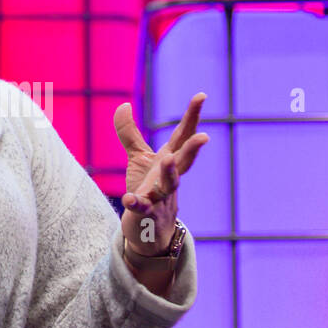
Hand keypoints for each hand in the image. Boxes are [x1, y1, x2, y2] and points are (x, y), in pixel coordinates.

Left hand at [113, 93, 208, 256]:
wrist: (149, 231)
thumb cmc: (148, 190)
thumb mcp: (140, 159)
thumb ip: (130, 133)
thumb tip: (124, 104)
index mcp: (170, 160)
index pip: (183, 136)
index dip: (192, 116)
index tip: (201, 95)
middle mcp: (170, 178)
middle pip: (184, 161)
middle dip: (193, 149)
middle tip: (204, 136)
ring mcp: (161, 197)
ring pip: (169, 185)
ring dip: (170, 173)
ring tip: (168, 159)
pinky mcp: (146, 214)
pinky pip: (142, 208)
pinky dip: (136, 203)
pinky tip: (128, 198)